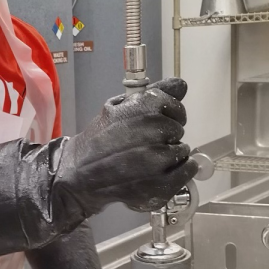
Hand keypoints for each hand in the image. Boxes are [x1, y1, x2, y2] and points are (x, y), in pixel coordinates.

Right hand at [58, 78, 198, 217]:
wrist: (81, 171)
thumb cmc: (99, 137)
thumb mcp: (118, 105)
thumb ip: (154, 92)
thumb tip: (182, 86)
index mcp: (145, 107)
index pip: (176, 108)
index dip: (167, 116)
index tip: (155, 124)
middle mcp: (154, 130)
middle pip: (178, 130)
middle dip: (166, 135)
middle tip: (147, 142)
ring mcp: (159, 159)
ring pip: (182, 149)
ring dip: (171, 153)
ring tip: (150, 158)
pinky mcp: (161, 182)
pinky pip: (187, 170)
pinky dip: (182, 169)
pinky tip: (165, 170)